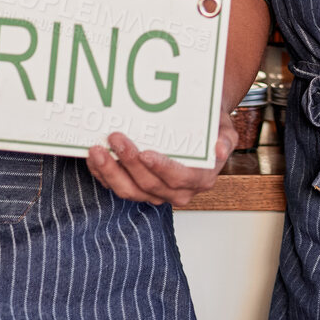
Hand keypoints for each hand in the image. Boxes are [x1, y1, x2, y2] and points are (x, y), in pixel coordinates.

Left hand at [84, 115, 237, 207]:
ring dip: (110, 172)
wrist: (197, 128)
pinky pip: (117, 186)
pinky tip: (93, 156)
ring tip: (97, 150)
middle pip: (149, 185)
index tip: (146, 153)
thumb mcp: (225, 128)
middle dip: (130, 163)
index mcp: (200, 179)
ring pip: (129, 191)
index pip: (179, 178)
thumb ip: (225, 137)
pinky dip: (103, 173)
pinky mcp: (137, 188)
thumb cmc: (209, 127)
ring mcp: (155, 192)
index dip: (161, 168)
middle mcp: (177, 191)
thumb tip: (220, 148)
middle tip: (116, 138)